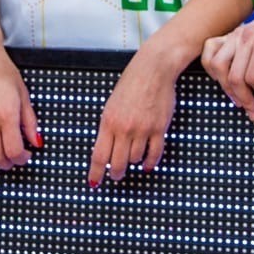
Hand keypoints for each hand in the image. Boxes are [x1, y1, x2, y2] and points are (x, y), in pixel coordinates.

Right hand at [0, 40, 40, 169]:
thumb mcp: (24, 95)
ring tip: (2, 149)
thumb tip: (35, 140)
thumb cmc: (3, 72)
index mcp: (7, 115)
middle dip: (9, 163)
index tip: (27, 154)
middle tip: (15, 158)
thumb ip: (30, 122)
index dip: (23, 158)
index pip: (14, 151)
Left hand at [88, 47, 176, 184]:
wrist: (153, 70)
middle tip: (116, 175)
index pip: (98, 155)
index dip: (95, 173)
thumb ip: (109, 127)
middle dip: (115, 174)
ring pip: (134, 160)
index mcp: (108, 121)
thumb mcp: (112, 104)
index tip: (94, 183)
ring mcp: (142, 130)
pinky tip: (145, 164)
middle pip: (117, 164)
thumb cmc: (131, 84)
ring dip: (132, 163)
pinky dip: (149, 163)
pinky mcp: (159, 129)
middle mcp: (124, 128)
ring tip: (132, 158)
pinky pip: (153, 155)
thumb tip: (106, 149)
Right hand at [201, 14, 253, 121]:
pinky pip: (209, 50)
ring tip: (237, 99)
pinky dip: (210, 67)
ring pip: (217, 65)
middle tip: (253, 111)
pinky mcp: (229, 35)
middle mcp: (245, 36)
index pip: (253, 76)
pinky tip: (221, 78)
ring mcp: (234, 35)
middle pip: (234, 75)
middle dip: (244, 98)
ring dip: (225, 86)